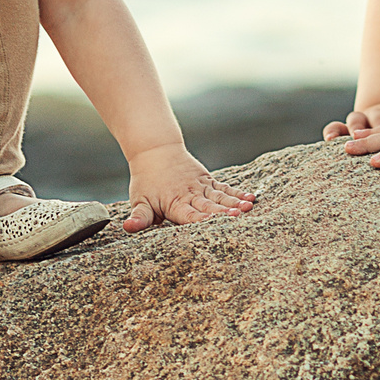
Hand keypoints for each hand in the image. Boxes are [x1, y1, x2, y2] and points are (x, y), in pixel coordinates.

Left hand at [123, 146, 255, 232]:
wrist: (155, 151)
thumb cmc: (146, 181)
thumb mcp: (139, 200)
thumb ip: (139, 217)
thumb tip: (128, 227)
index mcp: (175, 204)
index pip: (190, 216)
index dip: (203, 220)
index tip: (215, 223)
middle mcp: (191, 195)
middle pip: (209, 206)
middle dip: (224, 212)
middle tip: (239, 216)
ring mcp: (201, 187)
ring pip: (220, 196)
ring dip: (235, 202)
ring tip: (249, 206)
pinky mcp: (207, 181)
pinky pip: (224, 188)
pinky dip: (237, 193)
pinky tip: (250, 198)